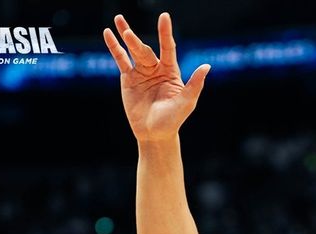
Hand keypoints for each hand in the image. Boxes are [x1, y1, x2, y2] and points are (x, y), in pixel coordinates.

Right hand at [103, 13, 210, 142]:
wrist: (154, 134)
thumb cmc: (173, 120)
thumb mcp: (186, 102)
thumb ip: (195, 84)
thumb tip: (207, 66)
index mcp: (171, 72)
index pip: (168, 48)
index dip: (165, 33)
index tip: (164, 17)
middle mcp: (156, 68)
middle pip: (146, 51)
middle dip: (137, 43)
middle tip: (129, 34)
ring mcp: (141, 72)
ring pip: (133, 51)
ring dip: (126, 38)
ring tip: (119, 20)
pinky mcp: (128, 78)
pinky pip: (121, 60)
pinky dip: (114, 47)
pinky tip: (108, 33)